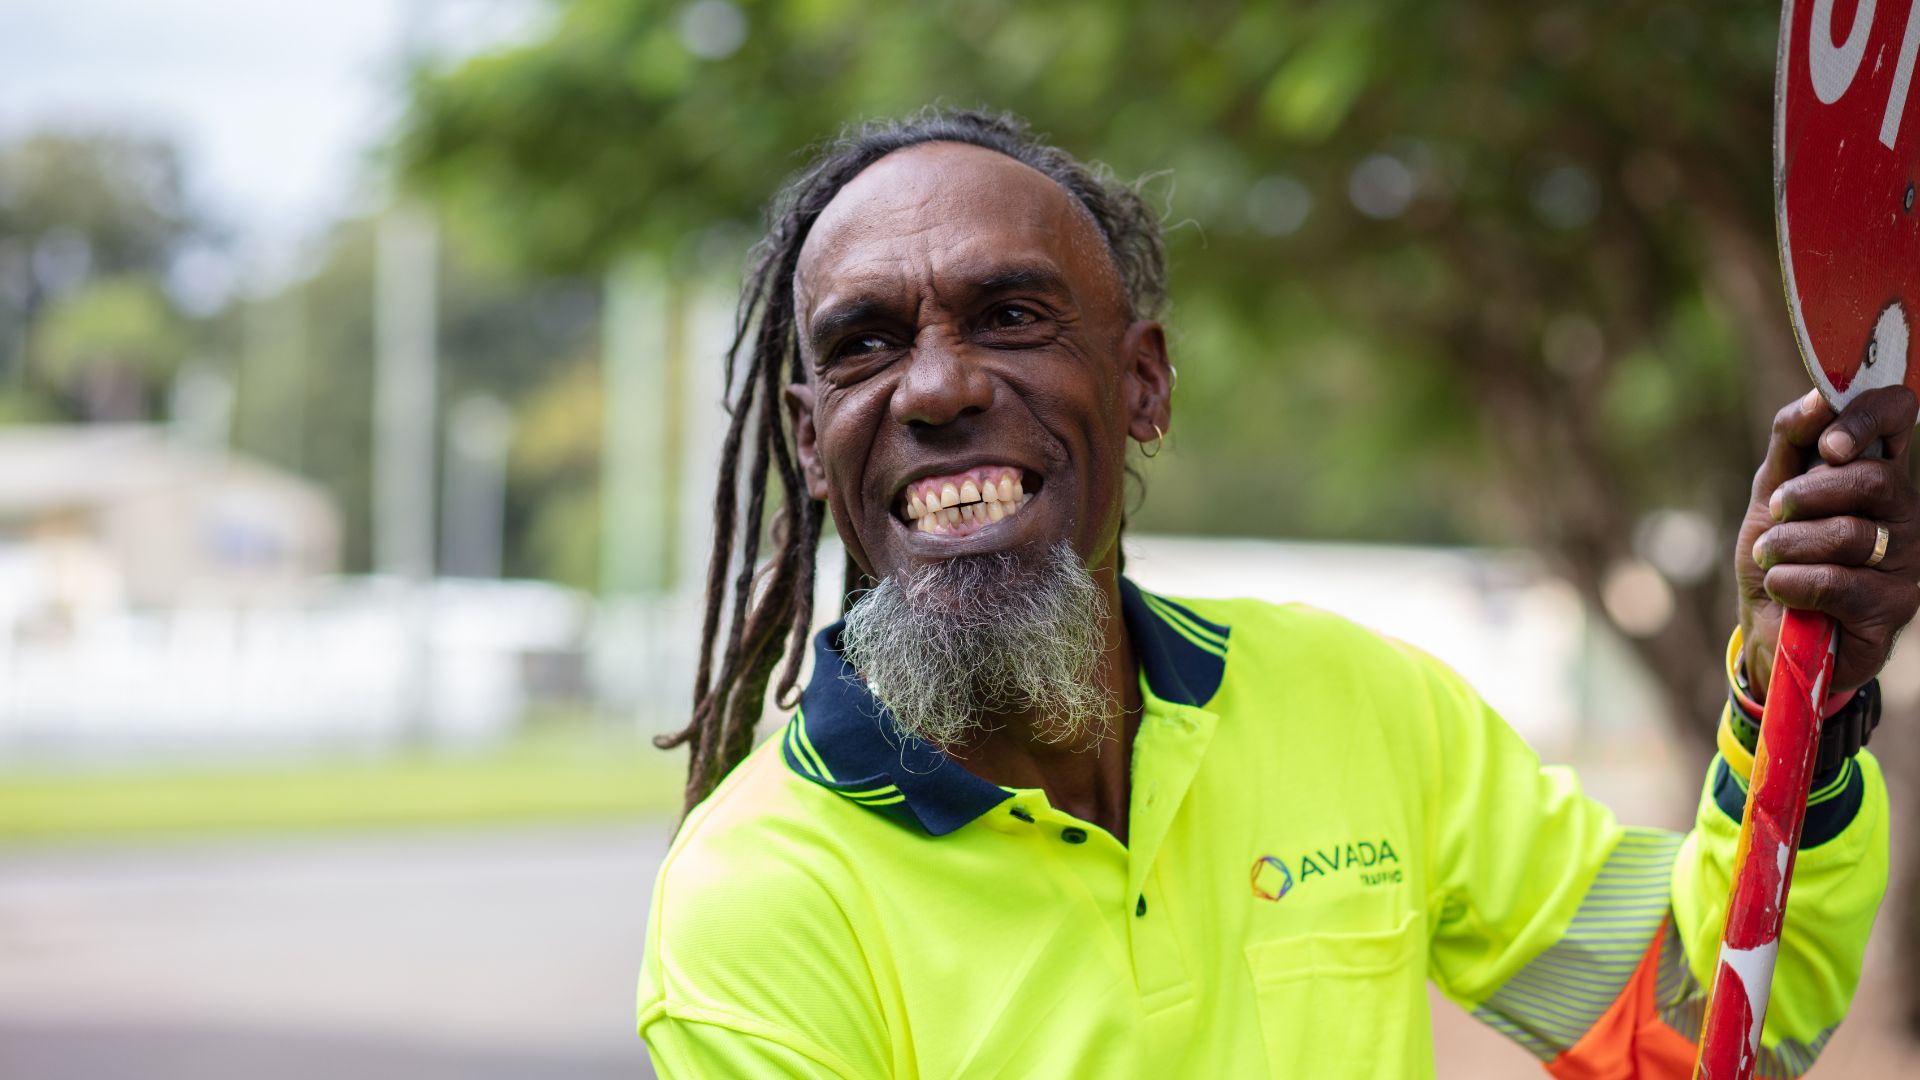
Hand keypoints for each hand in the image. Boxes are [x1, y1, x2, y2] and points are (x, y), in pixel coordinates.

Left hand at [1738, 386, 1919, 697]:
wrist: (1771, 634)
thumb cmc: (1779, 558)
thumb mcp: (1771, 496)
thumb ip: (1791, 445)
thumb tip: (1816, 399)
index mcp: (1877, 475)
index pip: (1898, 419)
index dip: (1868, 418)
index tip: (1827, 445)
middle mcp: (1904, 514)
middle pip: (1872, 480)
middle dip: (1806, 495)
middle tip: (1776, 514)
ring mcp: (1906, 563)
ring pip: (1849, 534)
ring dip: (1786, 546)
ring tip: (1770, 559)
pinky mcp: (1894, 609)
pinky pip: (1836, 583)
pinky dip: (1791, 583)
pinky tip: (1783, 590)